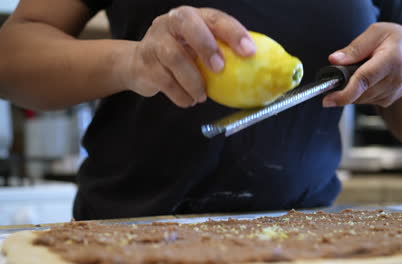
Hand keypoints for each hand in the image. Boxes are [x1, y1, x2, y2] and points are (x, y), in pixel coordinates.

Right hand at [120, 6, 255, 106]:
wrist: (137, 64)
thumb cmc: (179, 55)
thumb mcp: (198, 47)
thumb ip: (220, 52)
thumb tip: (255, 71)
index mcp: (192, 17)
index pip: (215, 18)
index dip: (233, 33)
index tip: (249, 52)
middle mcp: (170, 23)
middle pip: (188, 26)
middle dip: (207, 47)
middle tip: (220, 69)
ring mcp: (154, 42)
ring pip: (174, 58)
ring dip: (193, 81)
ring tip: (202, 96)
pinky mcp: (144, 63)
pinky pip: (165, 81)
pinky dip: (180, 95)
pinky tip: (189, 100)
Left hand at [323, 22, 401, 107]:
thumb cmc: (398, 42)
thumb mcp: (378, 32)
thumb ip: (355, 47)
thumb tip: (334, 60)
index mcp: (392, 60)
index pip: (365, 80)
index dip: (345, 93)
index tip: (329, 99)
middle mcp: (394, 80)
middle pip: (358, 92)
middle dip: (342, 88)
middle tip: (338, 75)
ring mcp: (391, 94)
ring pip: (359, 98)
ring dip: (350, 89)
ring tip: (358, 70)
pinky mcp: (386, 101)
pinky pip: (363, 100)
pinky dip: (358, 91)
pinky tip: (366, 79)